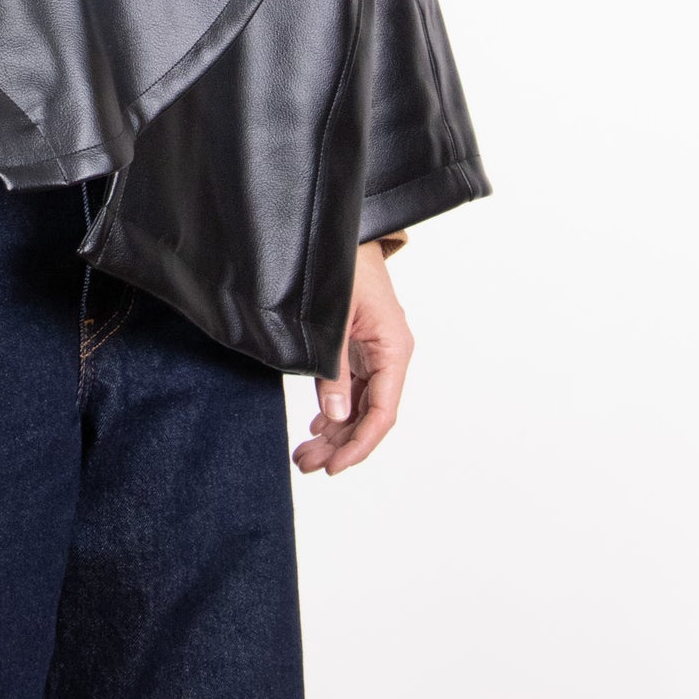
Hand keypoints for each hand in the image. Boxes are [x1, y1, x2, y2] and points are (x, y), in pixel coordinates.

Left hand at [293, 241, 412, 474]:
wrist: (339, 232)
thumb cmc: (343, 266)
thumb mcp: (334, 319)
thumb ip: (334, 369)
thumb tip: (336, 415)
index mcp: (393, 349)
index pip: (382, 413)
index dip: (359, 445)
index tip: (333, 466)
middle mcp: (389, 355)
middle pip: (370, 416)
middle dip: (340, 445)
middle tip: (305, 463)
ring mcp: (375, 352)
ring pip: (359, 406)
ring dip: (335, 432)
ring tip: (305, 453)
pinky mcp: (359, 347)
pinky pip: (352, 388)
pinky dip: (335, 410)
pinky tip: (318, 426)